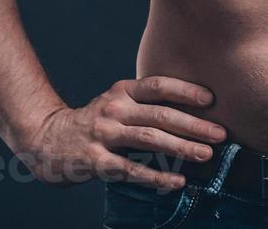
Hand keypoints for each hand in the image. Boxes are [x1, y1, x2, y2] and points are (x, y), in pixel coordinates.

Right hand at [19, 76, 226, 189]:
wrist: (46, 139)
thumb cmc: (94, 123)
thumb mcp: (116, 103)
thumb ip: (145, 104)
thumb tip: (192, 113)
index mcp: (121, 91)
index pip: (158, 85)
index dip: (186, 90)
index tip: (212, 99)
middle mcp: (113, 109)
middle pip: (160, 114)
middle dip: (194, 124)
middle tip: (221, 133)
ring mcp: (103, 134)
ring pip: (149, 139)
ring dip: (181, 147)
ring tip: (206, 155)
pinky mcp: (96, 161)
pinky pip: (131, 169)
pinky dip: (157, 176)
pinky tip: (177, 181)